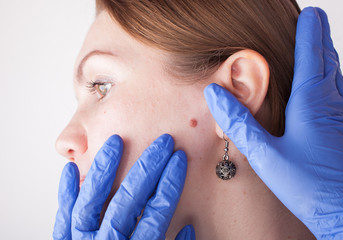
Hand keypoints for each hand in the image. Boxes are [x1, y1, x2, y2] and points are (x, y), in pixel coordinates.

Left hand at [53, 134, 194, 239]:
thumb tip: (187, 228)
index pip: (158, 210)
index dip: (171, 182)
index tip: (180, 159)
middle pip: (130, 199)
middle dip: (148, 167)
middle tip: (162, 142)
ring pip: (92, 201)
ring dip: (105, 169)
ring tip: (115, 141)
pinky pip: (63, 214)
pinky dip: (67, 191)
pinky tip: (72, 169)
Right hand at [204, 7, 342, 239]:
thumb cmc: (309, 186)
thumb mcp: (266, 155)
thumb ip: (240, 123)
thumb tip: (216, 94)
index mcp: (313, 105)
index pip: (312, 58)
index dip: (310, 34)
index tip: (311, 13)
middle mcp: (331, 107)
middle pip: (329, 63)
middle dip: (322, 40)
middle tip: (318, 21)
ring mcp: (342, 121)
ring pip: (336, 79)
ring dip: (328, 59)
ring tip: (322, 47)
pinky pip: (338, 96)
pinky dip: (331, 81)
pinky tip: (327, 90)